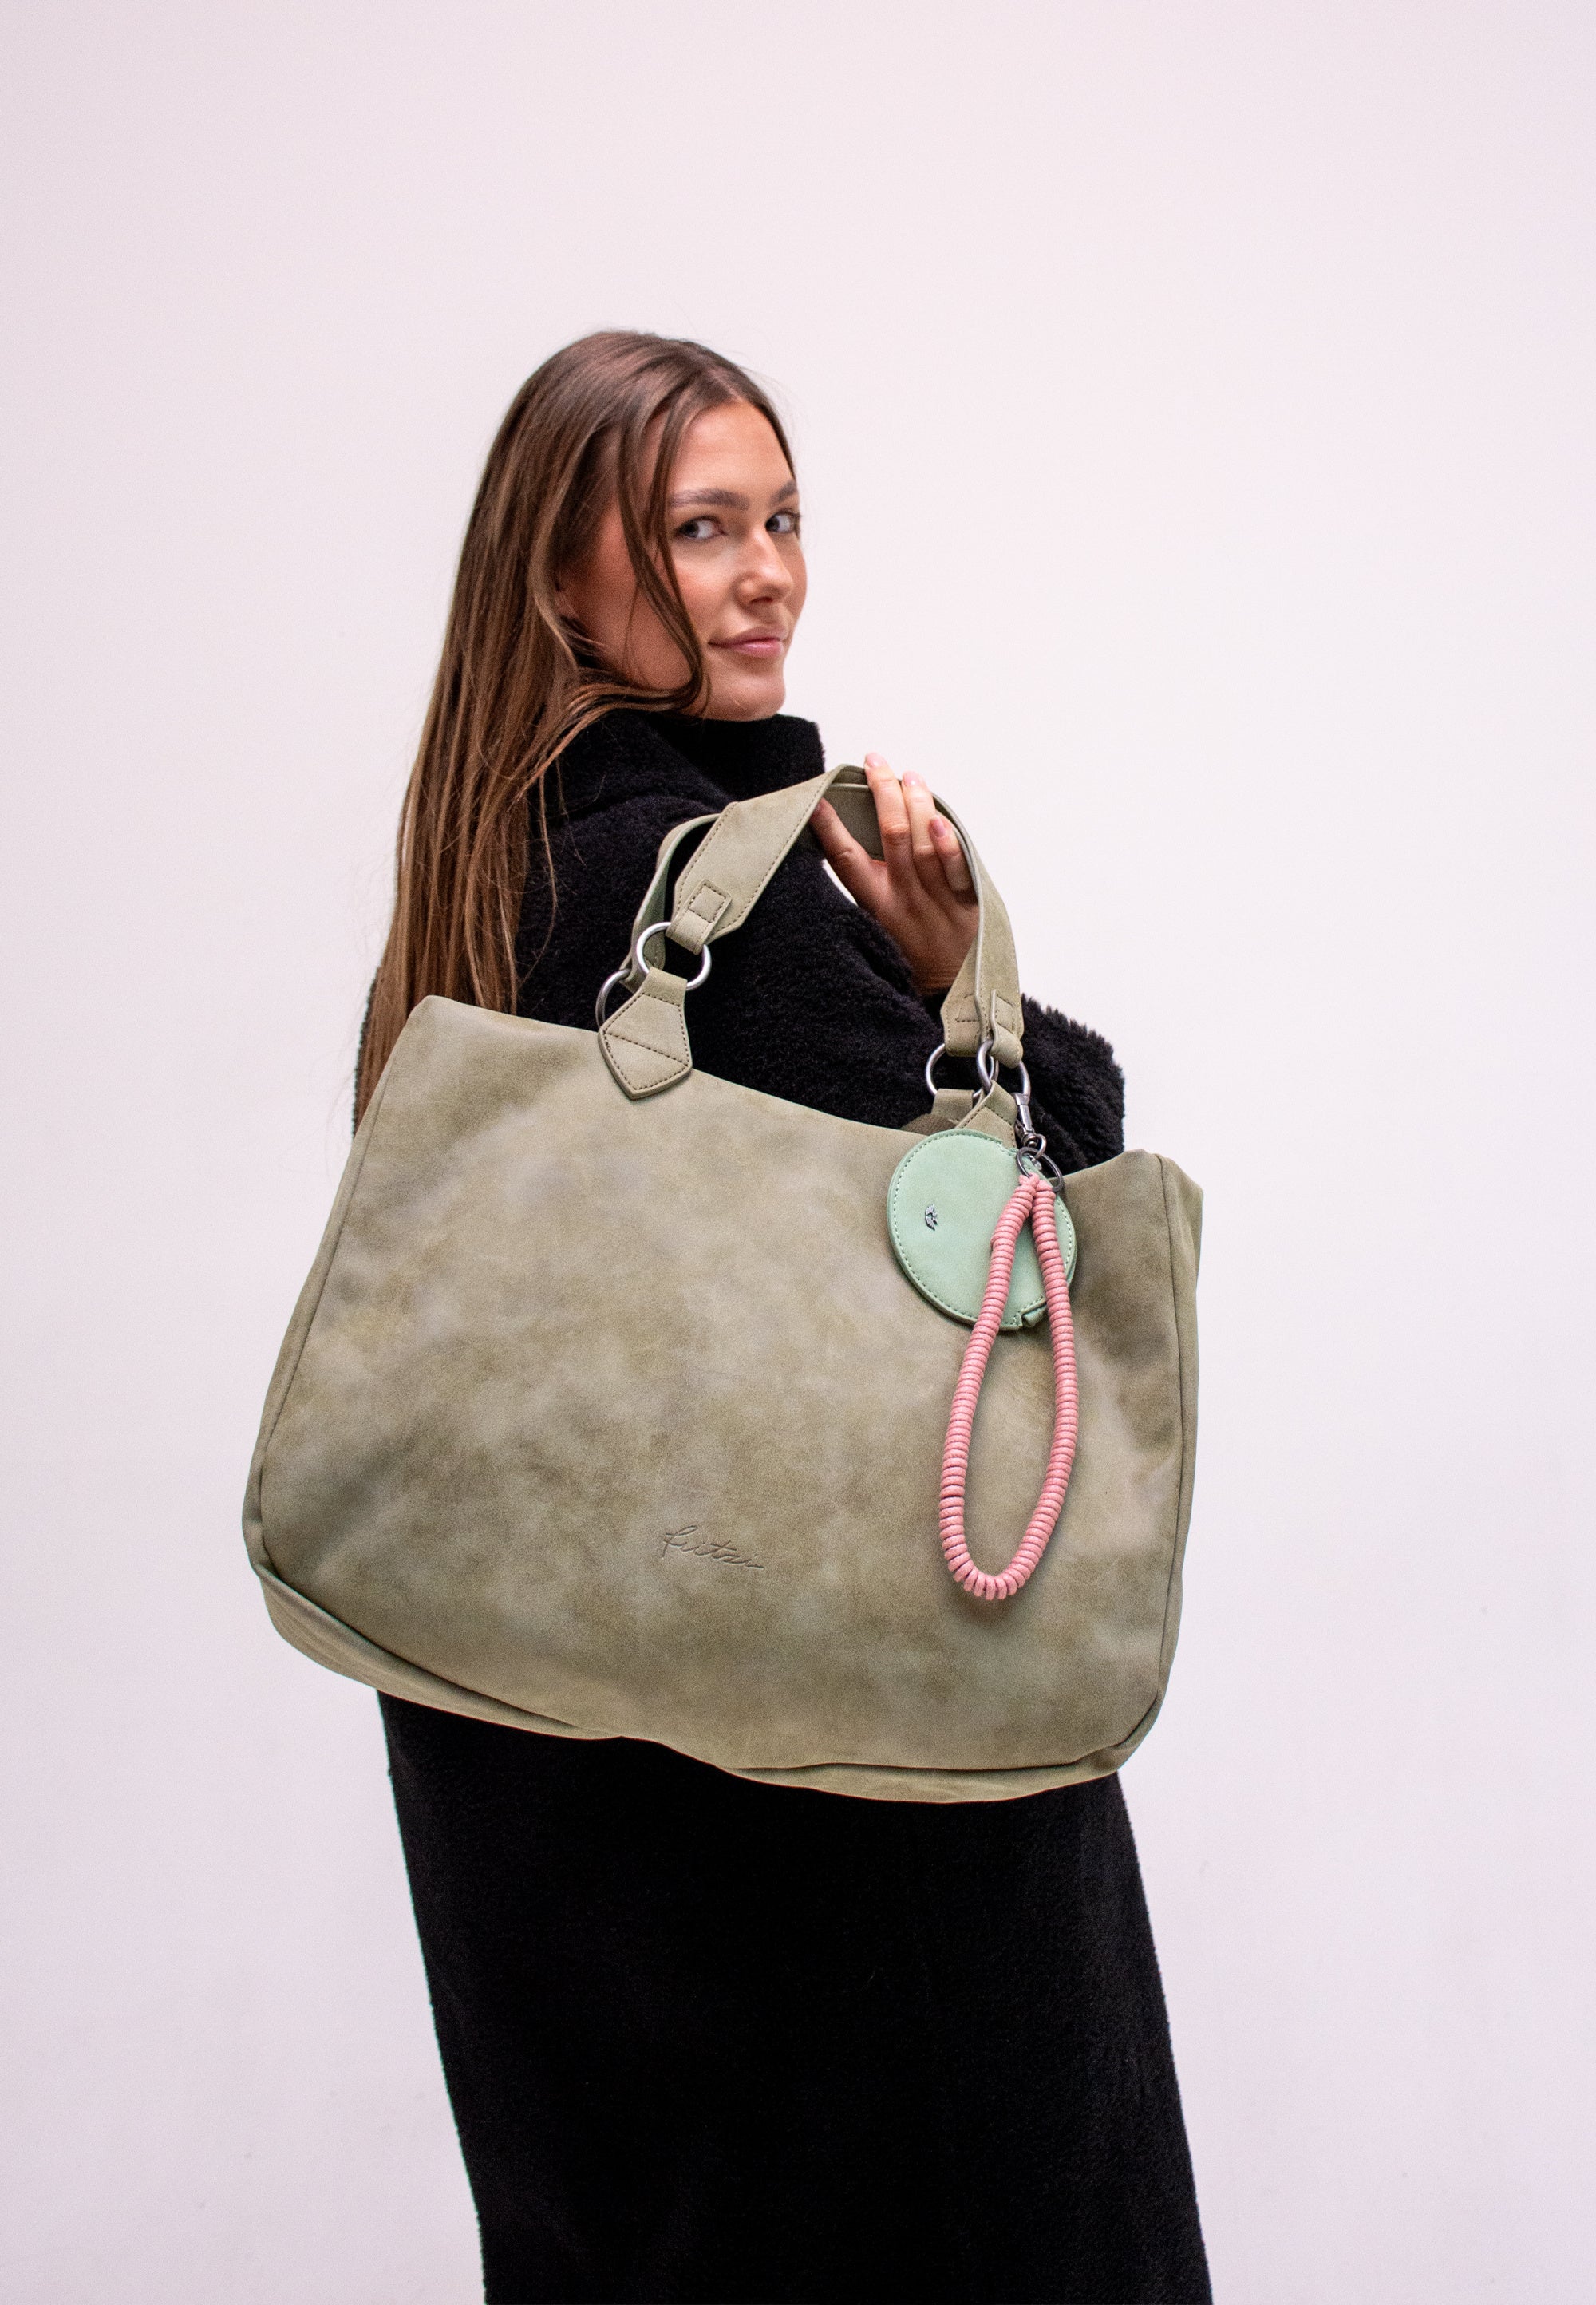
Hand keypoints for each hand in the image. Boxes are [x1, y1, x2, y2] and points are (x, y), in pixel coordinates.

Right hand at [811, 754, 978, 994]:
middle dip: (881, 793)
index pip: (846, 860)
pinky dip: (949, 846)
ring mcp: (936, 902)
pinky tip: (941, 819)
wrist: (950, 990)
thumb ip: (871, 878)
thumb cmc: (911, 949)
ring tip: (907, 775)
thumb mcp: (878, 917)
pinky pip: (959, 872)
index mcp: (876, 903)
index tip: (816, 801)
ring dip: (916, 804)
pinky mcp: (968, 906)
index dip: (829, 830)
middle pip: (891, 837)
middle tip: (874, 762)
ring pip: (923, 845)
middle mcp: (904, 899)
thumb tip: (849, 831)